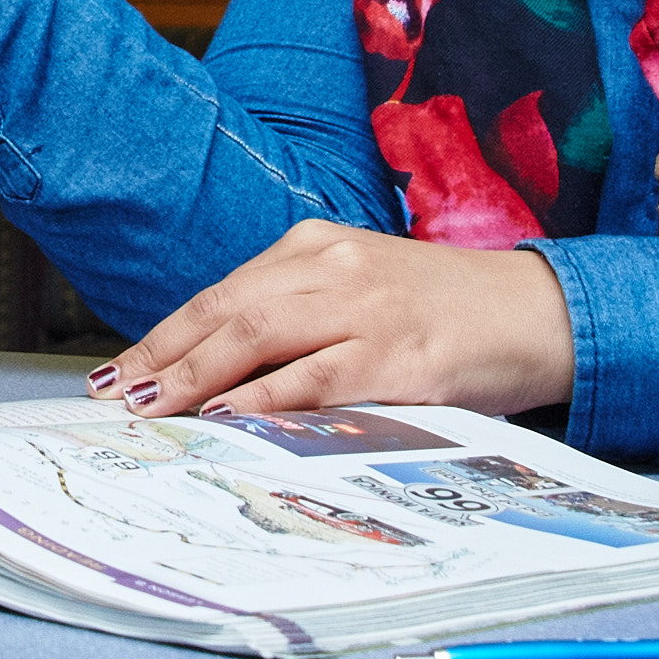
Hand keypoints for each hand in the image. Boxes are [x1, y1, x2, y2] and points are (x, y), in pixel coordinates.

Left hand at [90, 223, 575, 418]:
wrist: (538, 312)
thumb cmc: (443, 312)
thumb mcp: (359, 291)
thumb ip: (296, 316)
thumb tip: (216, 370)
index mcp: (317, 246)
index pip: (222, 292)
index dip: (165, 334)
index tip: (122, 370)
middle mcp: (334, 268)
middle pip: (227, 310)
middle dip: (164, 355)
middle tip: (120, 394)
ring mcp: (367, 309)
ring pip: (259, 335)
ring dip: (197, 375)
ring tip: (155, 406)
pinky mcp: (400, 356)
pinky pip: (317, 376)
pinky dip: (266, 394)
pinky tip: (230, 412)